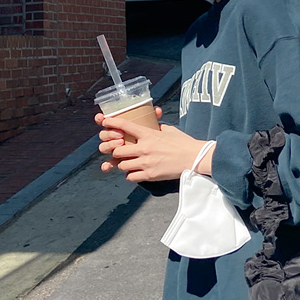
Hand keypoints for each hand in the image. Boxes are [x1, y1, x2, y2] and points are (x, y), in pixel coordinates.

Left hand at [96, 110, 210, 181]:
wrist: (195, 158)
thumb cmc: (184, 143)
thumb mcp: (169, 130)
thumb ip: (156, 128)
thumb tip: (151, 125)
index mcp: (149, 134)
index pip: (125, 126)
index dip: (112, 123)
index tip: (104, 122)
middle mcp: (144, 148)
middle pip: (117, 150)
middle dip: (116, 151)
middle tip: (120, 151)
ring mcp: (146, 163)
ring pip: (122, 165)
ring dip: (123, 164)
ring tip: (129, 163)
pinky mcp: (150, 175)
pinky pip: (131, 177)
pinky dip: (131, 175)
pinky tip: (136, 172)